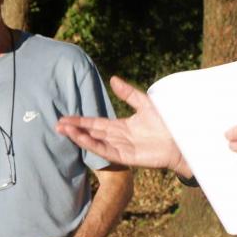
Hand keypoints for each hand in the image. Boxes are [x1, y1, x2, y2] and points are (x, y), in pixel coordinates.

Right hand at [56, 76, 188, 174]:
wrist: (179, 141)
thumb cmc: (165, 124)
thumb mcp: (145, 103)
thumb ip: (128, 93)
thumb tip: (112, 78)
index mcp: (121, 126)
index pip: (96, 123)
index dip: (81, 121)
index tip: (65, 118)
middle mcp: (118, 138)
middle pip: (92, 132)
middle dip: (74, 129)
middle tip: (57, 124)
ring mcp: (120, 148)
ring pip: (95, 142)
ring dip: (79, 137)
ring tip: (63, 130)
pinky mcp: (125, 158)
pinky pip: (105, 151)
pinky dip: (92, 145)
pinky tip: (81, 138)